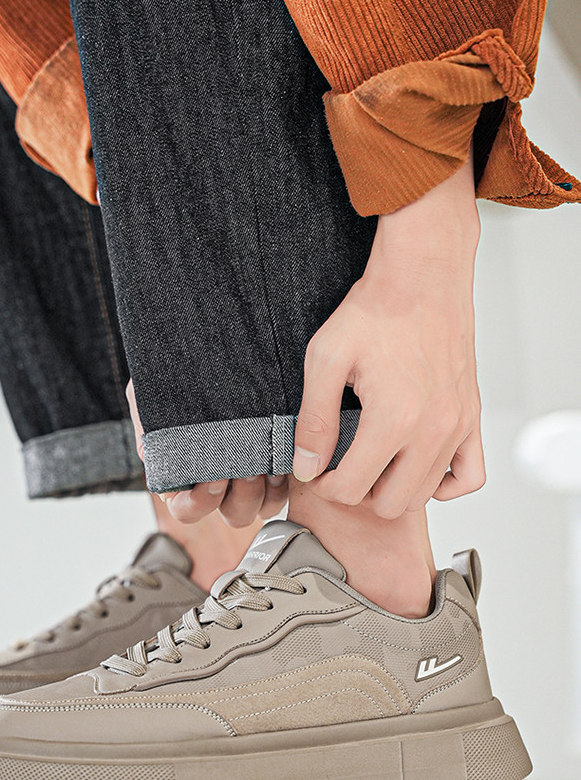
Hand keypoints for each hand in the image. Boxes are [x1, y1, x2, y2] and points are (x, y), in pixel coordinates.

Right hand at [125, 379, 287, 524]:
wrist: (206, 351)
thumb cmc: (176, 376)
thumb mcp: (152, 395)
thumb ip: (147, 425)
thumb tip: (148, 454)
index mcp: (183, 475)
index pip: (187, 509)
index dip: (200, 502)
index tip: (214, 476)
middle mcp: (217, 480)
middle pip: (232, 514)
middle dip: (241, 497)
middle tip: (247, 469)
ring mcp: (247, 474)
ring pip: (260, 506)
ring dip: (263, 491)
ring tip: (267, 464)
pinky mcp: (273, 461)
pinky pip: (283, 489)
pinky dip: (283, 481)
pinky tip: (282, 458)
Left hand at [293, 156, 485, 517]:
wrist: (422, 277)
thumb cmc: (376, 310)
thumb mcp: (326, 359)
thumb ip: (314, 419)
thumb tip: (307, 466)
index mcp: (394, 419)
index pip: (352, 489)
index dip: (325, 485)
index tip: (316, 468)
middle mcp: (432, 429)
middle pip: (389, 503)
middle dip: (357, 491)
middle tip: (339, 466)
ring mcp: (457, 426)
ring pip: (424, 495)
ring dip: (393, 488)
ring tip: (370, 461)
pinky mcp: (471, 417)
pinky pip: (470, 476)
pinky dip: (443, 483)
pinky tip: (415, 465)